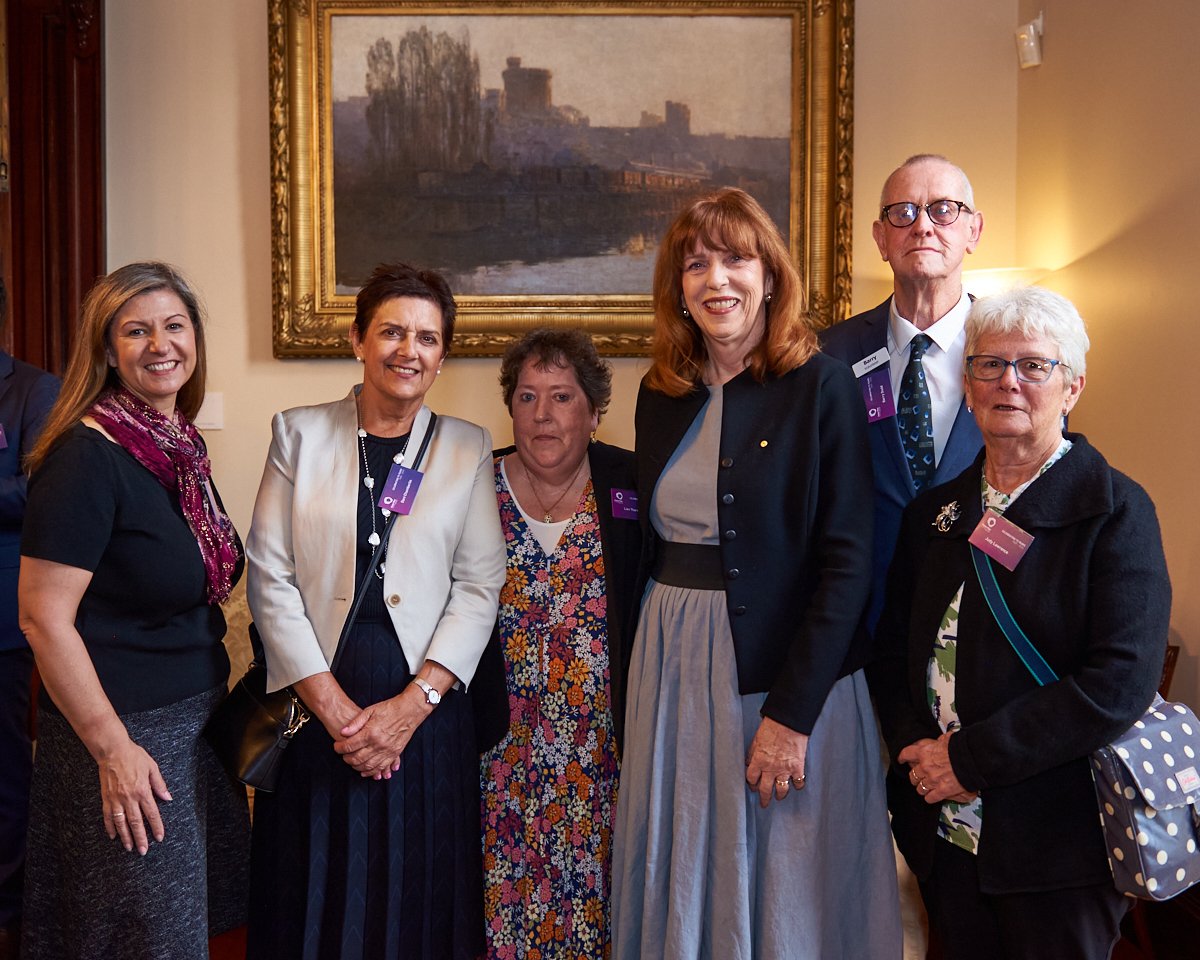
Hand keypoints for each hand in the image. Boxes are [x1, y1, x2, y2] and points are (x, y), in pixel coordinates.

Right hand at [98, 738, 171, 854]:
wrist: (113, 751)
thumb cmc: (134, 757)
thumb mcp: (152, 767)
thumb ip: (159, 784)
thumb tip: (168, 797)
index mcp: (143, 791)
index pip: (152, 813)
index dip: (156, 827)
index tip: (159, 837)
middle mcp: (129, 798)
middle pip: (136, 822)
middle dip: (140, 838)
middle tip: (143, 851)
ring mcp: (116, 799)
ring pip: (121, 823)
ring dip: (125, 836)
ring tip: (129, 847)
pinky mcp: (106, 798)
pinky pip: (107, 816)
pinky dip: (110, 827)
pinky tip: (113, 835)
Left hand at [334, 685, 430, 778]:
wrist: (410, 710)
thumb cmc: (390, 708)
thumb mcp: (370, 710)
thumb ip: (355, 723)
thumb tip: (343, 733)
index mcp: (371, 732)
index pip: (349, 746)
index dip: (339, 748)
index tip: (336, 746)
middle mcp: (379, 744)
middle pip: (357, 759)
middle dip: (346, 758)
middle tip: (343, 755)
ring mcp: (387, 750)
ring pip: (368, 766)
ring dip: (357, 767)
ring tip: (352, 762)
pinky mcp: (395, 753)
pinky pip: (381, 767)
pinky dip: (372, 772)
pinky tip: (365, 771)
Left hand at [745, 716, 807, 807]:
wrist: (789, 721)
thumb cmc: (772, 727)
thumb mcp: (756, 740)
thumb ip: (752, 754)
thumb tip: (749, 763)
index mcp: (758, 760)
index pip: (751, 779)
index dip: (751, 783)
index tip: (752, 786)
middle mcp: (771, 768)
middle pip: (765, 790)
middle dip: (763, 798)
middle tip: (763, 803)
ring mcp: (785, 769)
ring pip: (781, 790)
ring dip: (779, 795)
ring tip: (778, 797)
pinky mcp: (798, 767)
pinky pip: (798, 783)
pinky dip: (797, 786)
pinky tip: (795, 786)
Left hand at [898, 731, 975, 804]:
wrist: (973, 760)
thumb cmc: (961, 748)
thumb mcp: (947, 739)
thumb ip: (939, 741)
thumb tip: (941, 741)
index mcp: (924, 752)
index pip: (906, 754)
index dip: (902, 757)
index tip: (901, 760)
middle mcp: (925, 767)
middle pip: (912, 775)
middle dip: (915, 777)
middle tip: (919, 777)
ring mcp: (933, 780)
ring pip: (920, 788)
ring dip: (922, 788)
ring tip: (926, 787)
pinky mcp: (942, 791)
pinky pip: (930, 798)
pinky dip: (930, 798)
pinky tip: (933, 796)